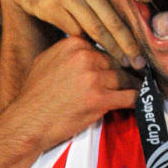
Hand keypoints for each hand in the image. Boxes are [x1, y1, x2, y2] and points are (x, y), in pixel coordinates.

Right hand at [0, 0, 143, 69]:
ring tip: (121, 63)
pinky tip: (93, 52)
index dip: (134, 30)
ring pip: (92, 30)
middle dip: (125, 45)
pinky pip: (73, 32)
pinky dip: (85, 44)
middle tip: (138, 63)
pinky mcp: (50, 7)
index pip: (121, 8)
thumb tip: (133, 17)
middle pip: (110, 22)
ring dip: (108, 49)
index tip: (145, 49)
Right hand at [3, 38, 138, 154]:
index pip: (105, 47)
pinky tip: (139, 100)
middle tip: (131, 79)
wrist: (28, 122)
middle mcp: (85, 58)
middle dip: (122, 73)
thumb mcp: (47, 60)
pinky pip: (129, 96)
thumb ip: (70, 51)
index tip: (122, 64)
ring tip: (136, 89)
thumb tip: (89, 48)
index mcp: (74, 44)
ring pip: (125, 78)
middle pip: (116, 62)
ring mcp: (93, 78)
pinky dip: (136, 99)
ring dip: (131, 85)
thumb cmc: (35, 95)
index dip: (113, 59)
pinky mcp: (99, 99)